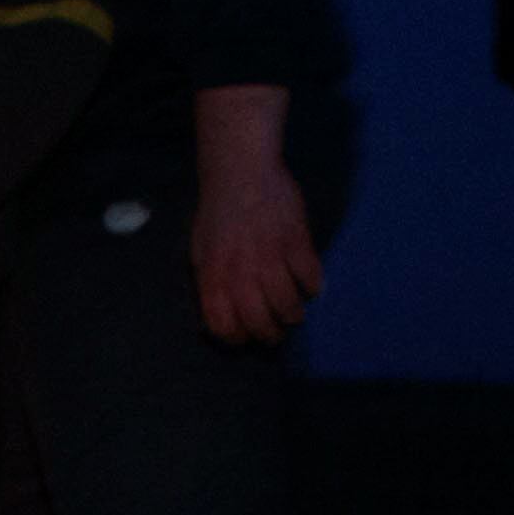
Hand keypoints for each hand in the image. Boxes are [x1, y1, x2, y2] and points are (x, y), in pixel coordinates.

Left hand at [191, 83, 322, 343]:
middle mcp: (240, 272)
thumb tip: (216, 315)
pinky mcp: (295, 240)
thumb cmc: (217, 215)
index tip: (244, 339)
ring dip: (293, 315)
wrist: (240, 175)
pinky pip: (309, 274)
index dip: (235, 338)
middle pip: (258, 320)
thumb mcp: (200, 252)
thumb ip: (209, 283)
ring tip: (294, 316)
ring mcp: (270, 256)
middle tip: (276, 335)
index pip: (222, 324)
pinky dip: (313, 285)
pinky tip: (311, 286)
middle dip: (269, 334)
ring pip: (287, 302)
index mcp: (213, 276)